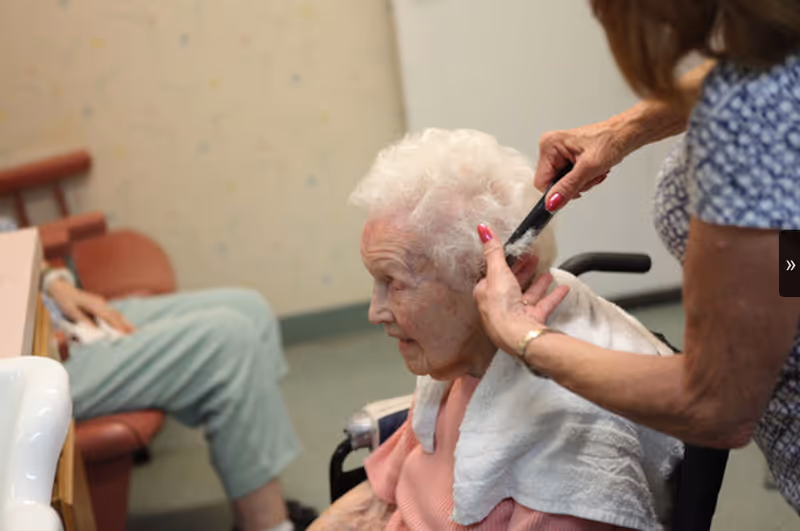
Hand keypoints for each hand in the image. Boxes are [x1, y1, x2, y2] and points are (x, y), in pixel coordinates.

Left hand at [47, 279, 134, 333]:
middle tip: (134, 332)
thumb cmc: (64, 300)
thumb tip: (93, 329)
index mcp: (93, 304)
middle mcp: (99, 302)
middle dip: (124, 323)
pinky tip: (122, 322)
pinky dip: (118, 318)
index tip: (123, 332)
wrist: (61, 288)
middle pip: (115, 314)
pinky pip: (111, 312)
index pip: (107, 316)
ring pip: (114, 312)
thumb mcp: (70, 310)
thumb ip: (82, 319)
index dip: (116, 325)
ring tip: (132, 329)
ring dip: (123, 321)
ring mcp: (100, 302)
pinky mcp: (99, 303)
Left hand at [473, 224, 568, 355]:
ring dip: (538, 283)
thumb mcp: (497, 272)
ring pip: (528, 295)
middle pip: (512, 283)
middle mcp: (499, 305)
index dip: (505, 261)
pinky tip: (562, 288)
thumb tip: (482, 229)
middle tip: (533, 257)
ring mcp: (516, 315)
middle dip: (523, 269)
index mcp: (486, 293)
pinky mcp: (532, 321)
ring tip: (547, 273)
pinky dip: (553, 296)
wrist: (518, 335)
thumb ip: (493, 251)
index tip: (516, 251)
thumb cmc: (502, 308)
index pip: (494, 273)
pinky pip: (544, 305)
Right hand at [534, 119, 628, 211]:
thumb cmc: (610, 141)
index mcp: (549, 145)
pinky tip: (591, 171)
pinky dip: (582, 179)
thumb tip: (552, 202)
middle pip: (552, 183)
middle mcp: (550, 148)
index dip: (558, 191)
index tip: (574, 189)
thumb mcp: (589, 167)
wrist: (624, 135)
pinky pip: (567, 179)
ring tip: (593, 172)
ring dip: (580, 183)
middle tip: (589, 176)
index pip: (541, 182)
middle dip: (573, 185)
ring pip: (561, 183)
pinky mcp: (566, 157)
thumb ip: (568, 187)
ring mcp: (558, 153)